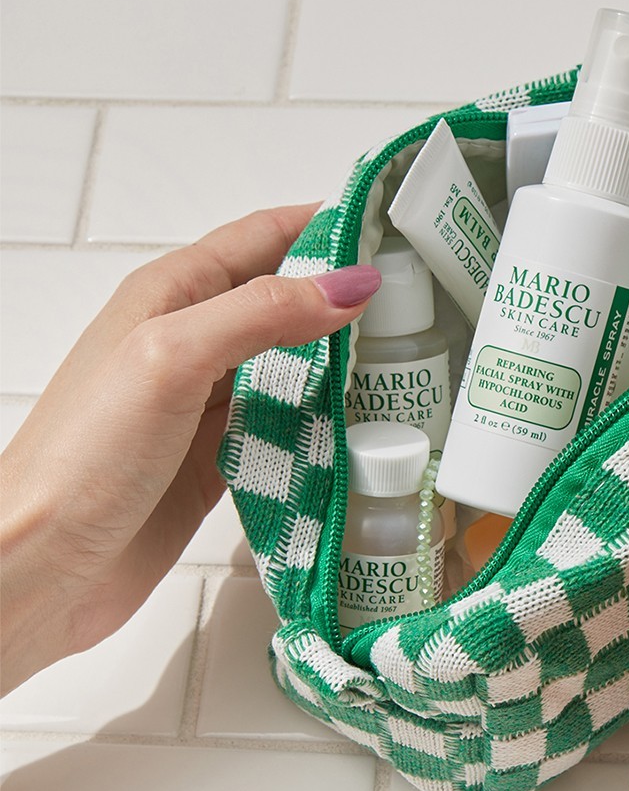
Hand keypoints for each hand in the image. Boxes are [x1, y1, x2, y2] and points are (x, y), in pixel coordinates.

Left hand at [0, 205, 380, 694]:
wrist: (45, 565)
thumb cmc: (84, 457)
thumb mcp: (172, 358)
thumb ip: (261, 313)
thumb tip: (352, 284)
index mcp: (172, 294)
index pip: (264, 237)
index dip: (328, 224)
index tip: (394, 227)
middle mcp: (194, 341)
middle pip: (286, 299)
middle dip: (348, 294)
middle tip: (420, 302)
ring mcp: (210, 402)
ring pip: (294, 363)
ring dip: (345, 360)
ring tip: (409, 360)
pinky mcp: (223, 457)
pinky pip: (289, 425)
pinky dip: (328, 420)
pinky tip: (365, 426)